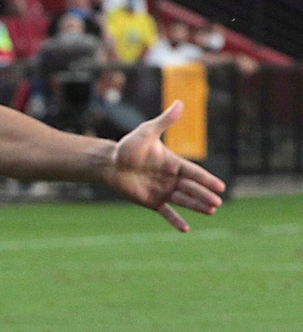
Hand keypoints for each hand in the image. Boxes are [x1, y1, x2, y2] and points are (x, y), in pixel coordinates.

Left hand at [107, 100, 224, 231]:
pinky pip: (166, 212)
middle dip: (204, 195)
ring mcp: (163, 191)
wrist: (110, 163)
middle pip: (192, 188)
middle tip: (217, 203)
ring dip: (196, 206)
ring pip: (183, 200)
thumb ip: (164, 121)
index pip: (194, 172)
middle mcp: (171, 178)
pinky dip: (174, 220)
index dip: (207, 180)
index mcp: (173, 163)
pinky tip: (185, 229)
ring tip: (211, 212)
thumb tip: (180, 102)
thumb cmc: (128, 146)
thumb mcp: (147, 132)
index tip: (220, 187)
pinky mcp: (151, 201)